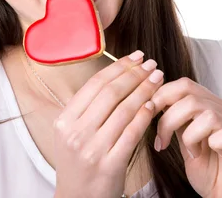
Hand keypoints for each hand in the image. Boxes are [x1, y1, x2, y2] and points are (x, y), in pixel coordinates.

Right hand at [53, 51, 163, 197]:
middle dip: (134, 75)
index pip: (95, 85)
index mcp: (64, 121)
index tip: (136, 57)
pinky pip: (132, 133)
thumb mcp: (72, 134)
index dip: (118, 67)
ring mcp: (92, 150)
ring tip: (158, 79)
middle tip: (151, 64)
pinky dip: (144, 116)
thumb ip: (87, 108)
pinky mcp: (109, 165)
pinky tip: (153, 105)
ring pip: (123, 110)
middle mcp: (75, 134)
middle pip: (110, 93)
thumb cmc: (80, 164)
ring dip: (144, 91)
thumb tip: (117, 75)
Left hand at [150, 77, 221, 197]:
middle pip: (191, 94)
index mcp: (211, 107)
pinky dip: (213, 144)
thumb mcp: (185, 142)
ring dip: (190, 136)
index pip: (185, 85)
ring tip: (192, 153)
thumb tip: (155, 101)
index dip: (162, 95)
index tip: (147, 115)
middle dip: (168, 118)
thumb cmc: (210, 173)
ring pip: (206, 113)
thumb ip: (177, 122)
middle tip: (161, 140)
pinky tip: (213, 155)